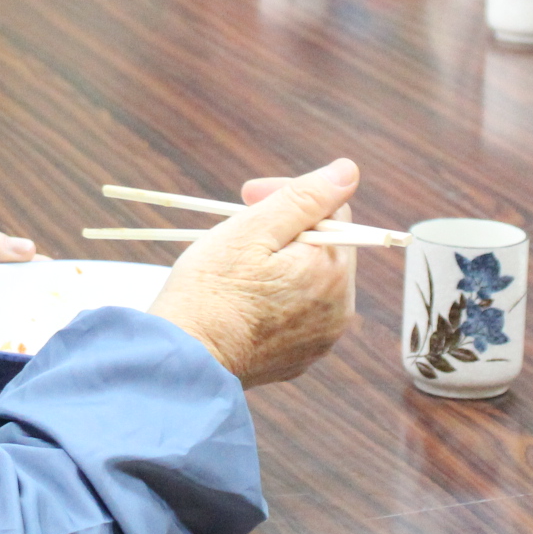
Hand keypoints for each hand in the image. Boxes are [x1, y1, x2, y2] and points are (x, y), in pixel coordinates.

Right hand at [151, 160, 360, 386]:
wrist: (184, 362)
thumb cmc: (210, 291)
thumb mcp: (253, 229)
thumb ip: (305, 198)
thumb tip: (348, 171)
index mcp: (332, 272)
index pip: (330, 210)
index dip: (288, 196)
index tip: (246, 196)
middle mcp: (339, 309)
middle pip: (323, 247)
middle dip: (285, 230)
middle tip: (238, 229)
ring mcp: (320, 340)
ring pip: (310, 281)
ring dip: (281, 264)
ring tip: (237, 267)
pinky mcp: (299, 359)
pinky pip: (298, 314)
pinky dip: (276, 299)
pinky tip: (242, 300)